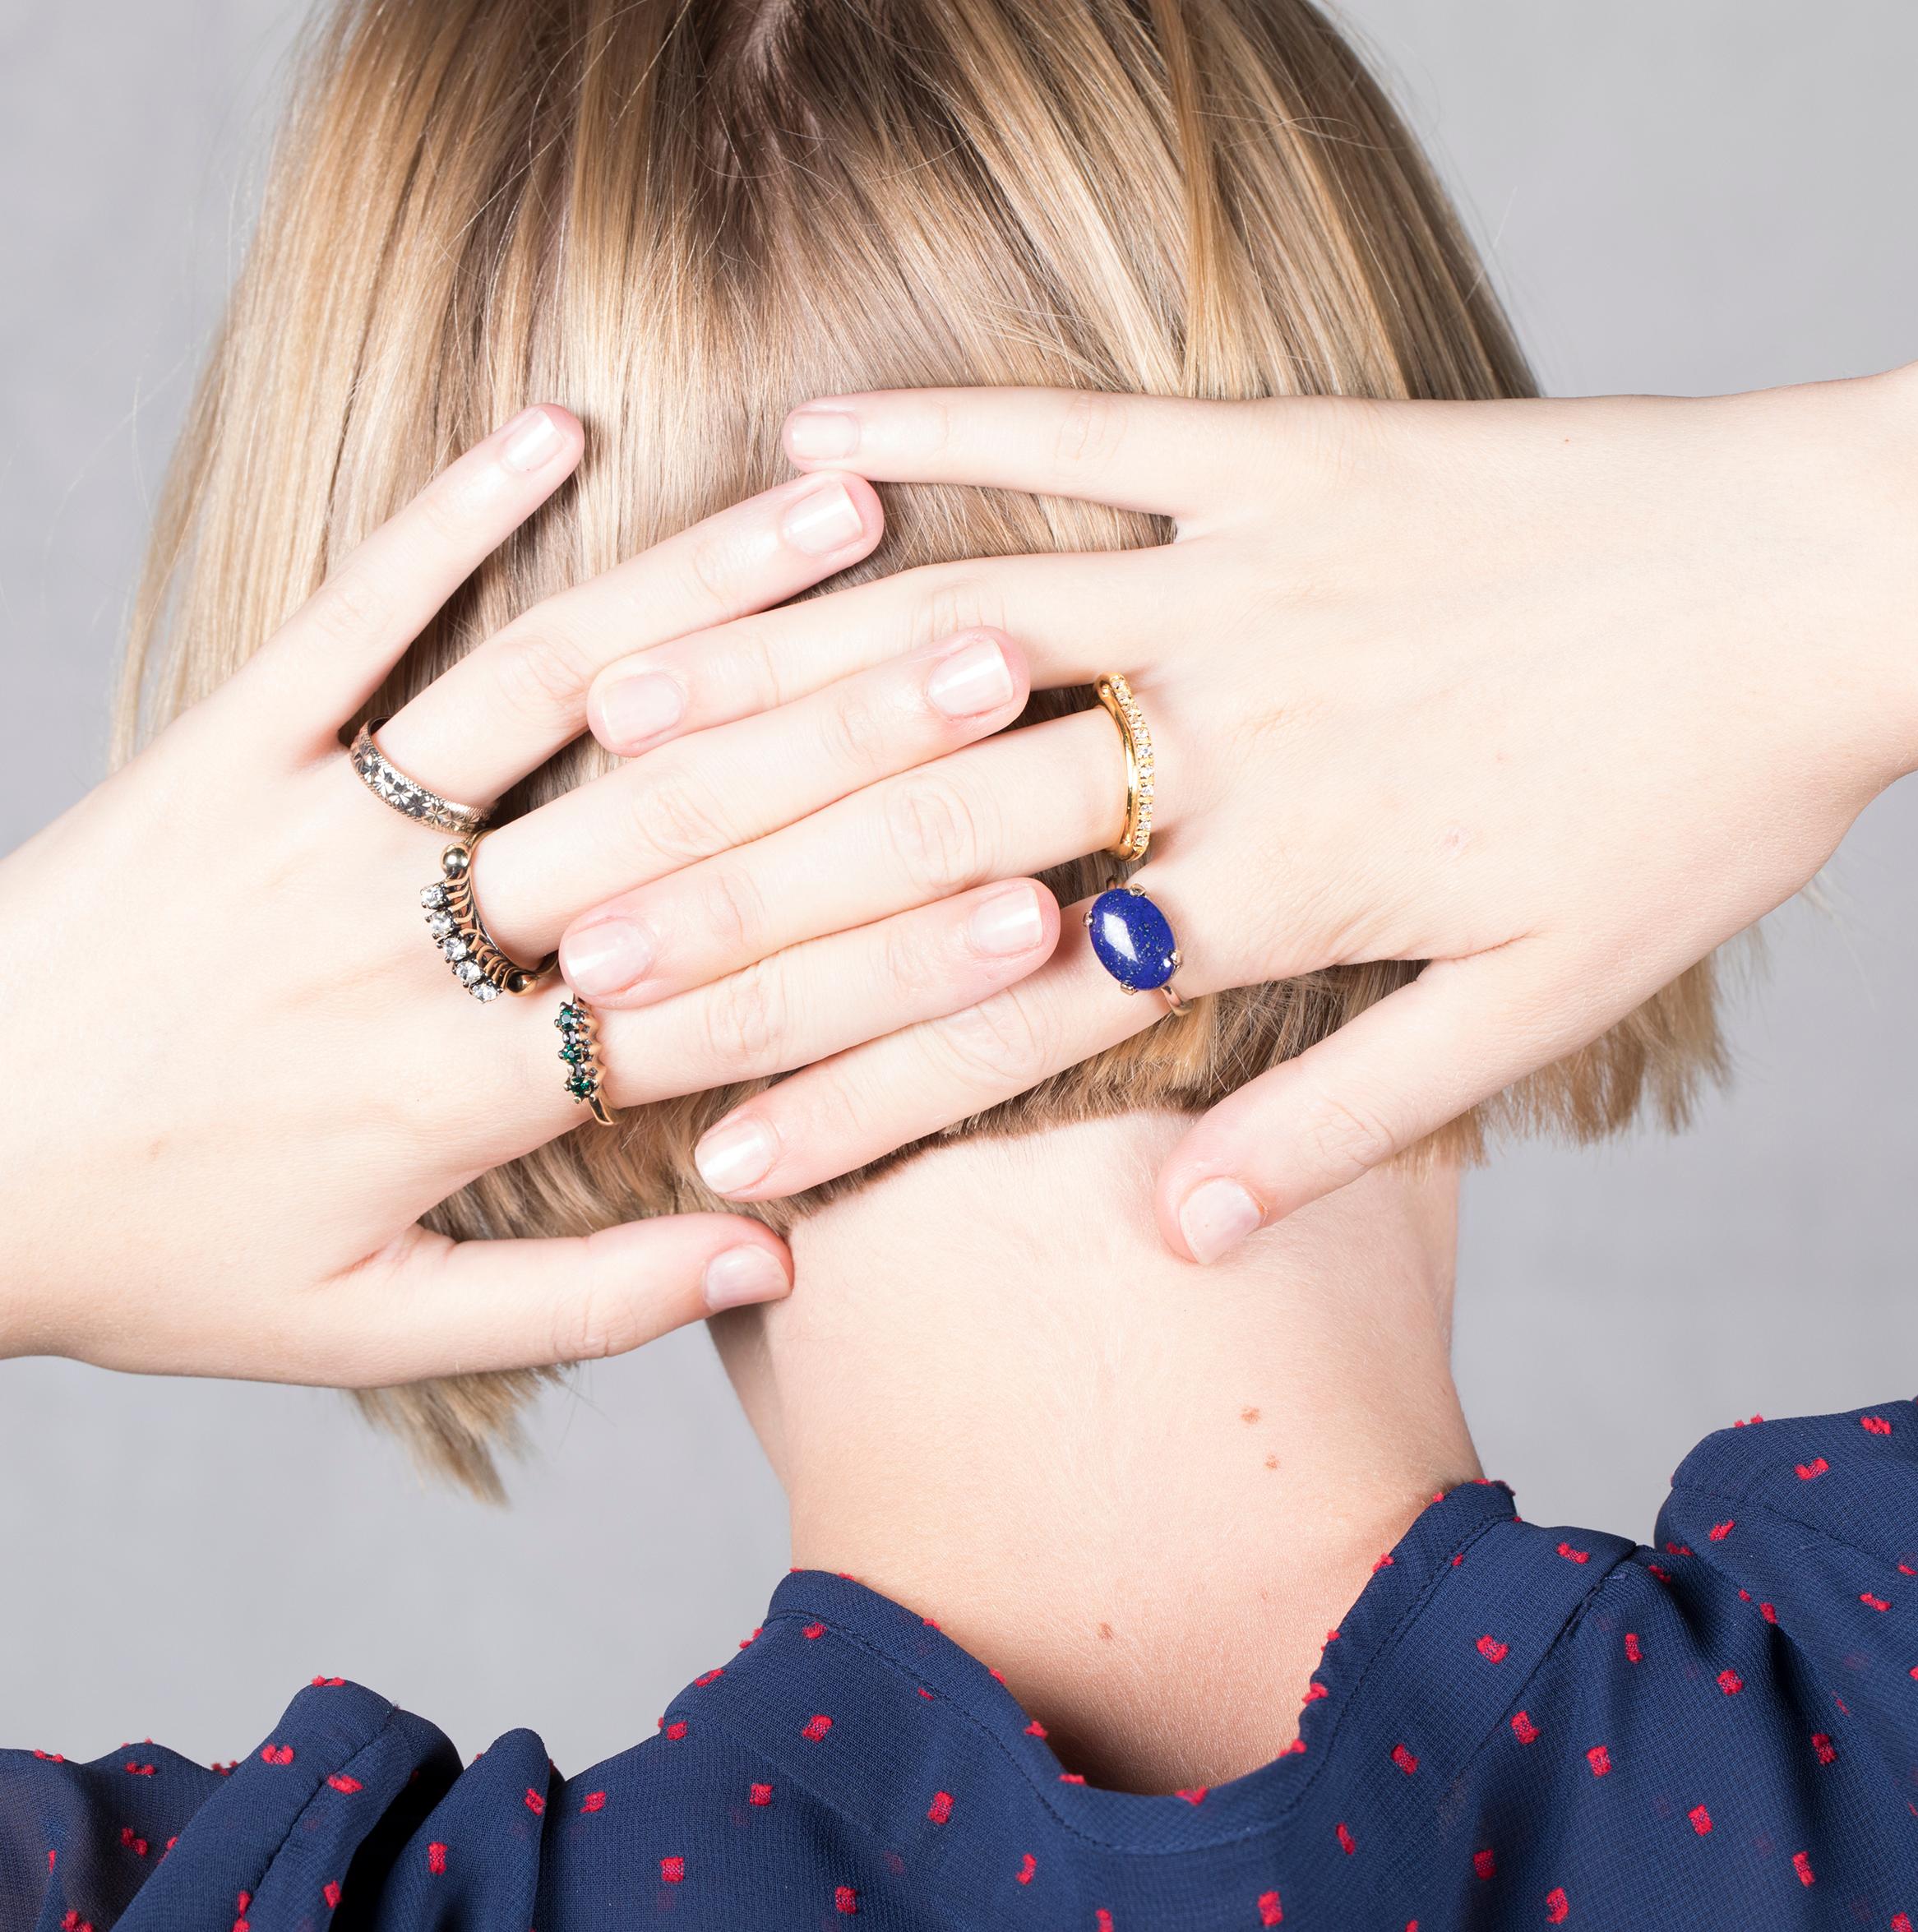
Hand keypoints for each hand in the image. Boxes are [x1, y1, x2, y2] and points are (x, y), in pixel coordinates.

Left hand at [0, 407, 1057, 1380]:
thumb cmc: (147, 1259)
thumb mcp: (362, 1331)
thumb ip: (581, 1308)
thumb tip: (775, 1255)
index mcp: (460, 1090)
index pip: (721, 1002)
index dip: (886, 954)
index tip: (1032, 896)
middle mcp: (411, 938)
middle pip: (671, 819)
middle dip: (850, 731)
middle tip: (996, 653)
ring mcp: (315, 825)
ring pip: (542, 690)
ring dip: (702, 591)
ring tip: (841, 512)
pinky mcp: (222, 749)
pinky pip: (349, 616)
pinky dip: (446, 518)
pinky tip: (554, 427)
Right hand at [551, 367, 1917, 1259]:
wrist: (1836, 588)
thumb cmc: (1695, 810)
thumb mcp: (1538, 1010)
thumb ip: (1341, 1119)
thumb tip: (1186, 1235)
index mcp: (1283, 884)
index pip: (1015, 1011)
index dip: (856, 1090)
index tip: (707, 1146)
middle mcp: (1228, 731)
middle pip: (934, 822)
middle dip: (744, 892)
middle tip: (571, 945)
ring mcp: (1246, 576)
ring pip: (963, 626)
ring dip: (778, 670)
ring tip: (611, 712)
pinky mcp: (1284, 452)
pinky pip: (1083, 436)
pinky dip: (947, 433)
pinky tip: (808, 447)